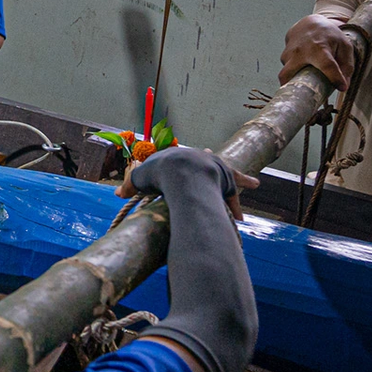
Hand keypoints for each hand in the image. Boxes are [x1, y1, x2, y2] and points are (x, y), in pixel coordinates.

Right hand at [118, 147, 258, 221]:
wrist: (181, 172)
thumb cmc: (158, 174)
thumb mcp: (139, 179)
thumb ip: (131, 185)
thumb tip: (118, 192)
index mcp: (178, 156)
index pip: (178, 159)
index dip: (178, 162)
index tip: (181, 162)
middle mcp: (199, 157)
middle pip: (205, 159)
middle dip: (209, 160)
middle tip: (213, 159)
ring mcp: (215, 167)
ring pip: (228, 173)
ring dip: (240, 180)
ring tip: (254, 184)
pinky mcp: (226, 179)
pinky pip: (235, 192)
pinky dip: (238, 203)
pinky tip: (242, 216)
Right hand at [279, 14, 357, 88]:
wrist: (308, 23)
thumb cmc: (329, 36)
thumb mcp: (344, 46)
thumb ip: (347, 65)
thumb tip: (344, 86)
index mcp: (319, 48)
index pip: (327, 65)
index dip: (335, 78)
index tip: (342, 87)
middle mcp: (300, 52)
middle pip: (288, 75)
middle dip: (291, 88)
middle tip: (302, 97)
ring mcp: (289, 54)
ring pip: (287, 74)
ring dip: (295, 80)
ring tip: (307, 79)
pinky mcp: (283, 57)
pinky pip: (287, 70)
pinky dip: (295, 74)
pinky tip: (303, 69)